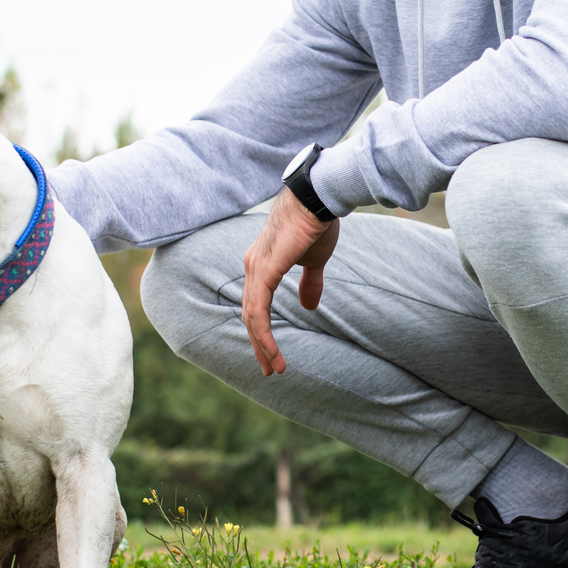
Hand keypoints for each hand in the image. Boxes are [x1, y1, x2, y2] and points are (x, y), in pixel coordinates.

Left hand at [241, 189, 339, 376]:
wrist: (319, 197)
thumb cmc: (318, 222)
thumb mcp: (315, 260)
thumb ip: (309, 282)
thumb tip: (308, 306)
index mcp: (262, 264)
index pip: (255, 304)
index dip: (262, 330)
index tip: (272, 354)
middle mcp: (252, 267)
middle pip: (248, 314)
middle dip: (258, 344)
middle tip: (269, 369)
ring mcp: (256, 268)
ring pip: (251, 316)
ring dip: (261, 345)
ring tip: (274, 368)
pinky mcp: (264, 270)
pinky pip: (258, 310)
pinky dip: (263, 333)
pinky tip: (272, 351)